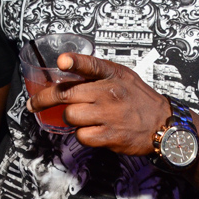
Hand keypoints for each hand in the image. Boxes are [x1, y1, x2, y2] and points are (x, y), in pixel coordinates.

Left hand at [26, 52, 170, 154]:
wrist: (164, 125)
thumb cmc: (139, 100)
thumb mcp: (123, 76)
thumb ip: (97, 72)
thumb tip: (66, 69)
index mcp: (112, 75)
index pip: (91, 64)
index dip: (75, 62)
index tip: (62, 61)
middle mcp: (109, 93)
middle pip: (66, 94)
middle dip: (44, 99)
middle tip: (33, 103)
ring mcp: (109, 115)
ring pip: (70, 115)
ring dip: (69, 118)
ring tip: (80, 117)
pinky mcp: (109, 136)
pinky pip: (81, 135)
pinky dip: (82, 134)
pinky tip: (92, 130)